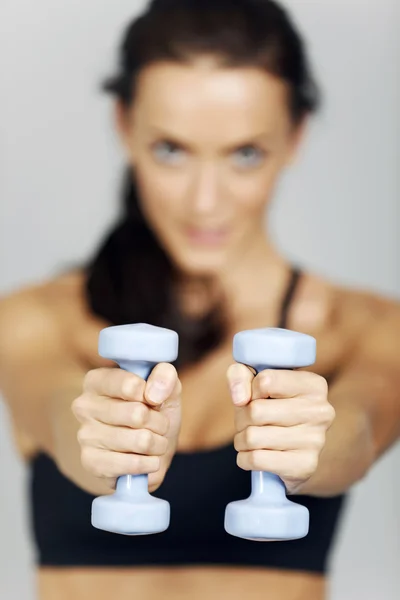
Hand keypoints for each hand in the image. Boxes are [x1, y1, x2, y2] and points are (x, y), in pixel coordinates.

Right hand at [72, 363, 180, 491]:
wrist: (150, 450)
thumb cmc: (155, 412)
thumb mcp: (167, 388)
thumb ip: (165, 375)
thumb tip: (153, 393)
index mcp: (98, 380)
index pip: (130, 385)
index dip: (152, 395)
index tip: (153, 400)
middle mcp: (84, 405)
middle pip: (138, 414)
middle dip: (159, 422)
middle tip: (157, 424)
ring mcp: (85, 435)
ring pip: (140, 440)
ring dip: (157, 444)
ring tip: (152, 442)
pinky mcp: (90, 462)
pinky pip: (132, 464)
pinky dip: (149, 464)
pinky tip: (146, 460)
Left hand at [227, 365, 334, 493]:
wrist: (295, 451)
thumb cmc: (271, 409)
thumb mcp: (255, 382)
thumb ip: (240, 374)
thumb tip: (240, 398)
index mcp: (314, 385)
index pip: (265, 381)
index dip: (251, 390)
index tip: (257, 397)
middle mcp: (321, 411)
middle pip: (256, 411)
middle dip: (242, 418)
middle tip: (249, 422)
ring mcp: (316, 440)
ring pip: (253, 437)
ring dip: (242, 439)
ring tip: (251, 438)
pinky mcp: (305, 465)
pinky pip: (257, 459)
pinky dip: (245, 458)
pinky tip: (255, 454)